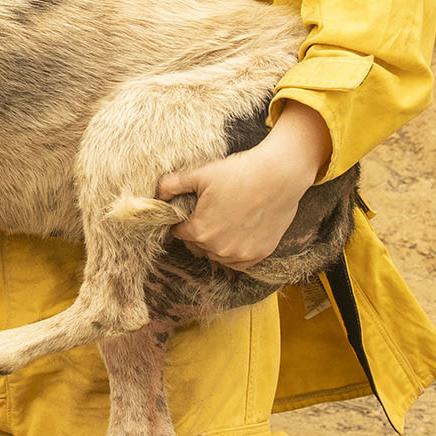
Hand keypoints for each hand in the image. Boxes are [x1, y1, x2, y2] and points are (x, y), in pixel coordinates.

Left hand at [159, 102, 331, 270]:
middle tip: (207, 215)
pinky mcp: (260, 254)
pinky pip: (238, 263)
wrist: (279, 175)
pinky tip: (236, 236)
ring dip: (215, 244)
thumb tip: (156, 193)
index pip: (179, 233)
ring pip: (216, 255)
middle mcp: (218, 248)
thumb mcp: (200, 174)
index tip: (188, 212)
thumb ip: (172, 185)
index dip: (182, 221)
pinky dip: (234, 253)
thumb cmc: (239, 172)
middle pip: (196, 246)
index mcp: (199, 231)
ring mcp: (240, 254)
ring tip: (222, 223)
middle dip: (197, 233)